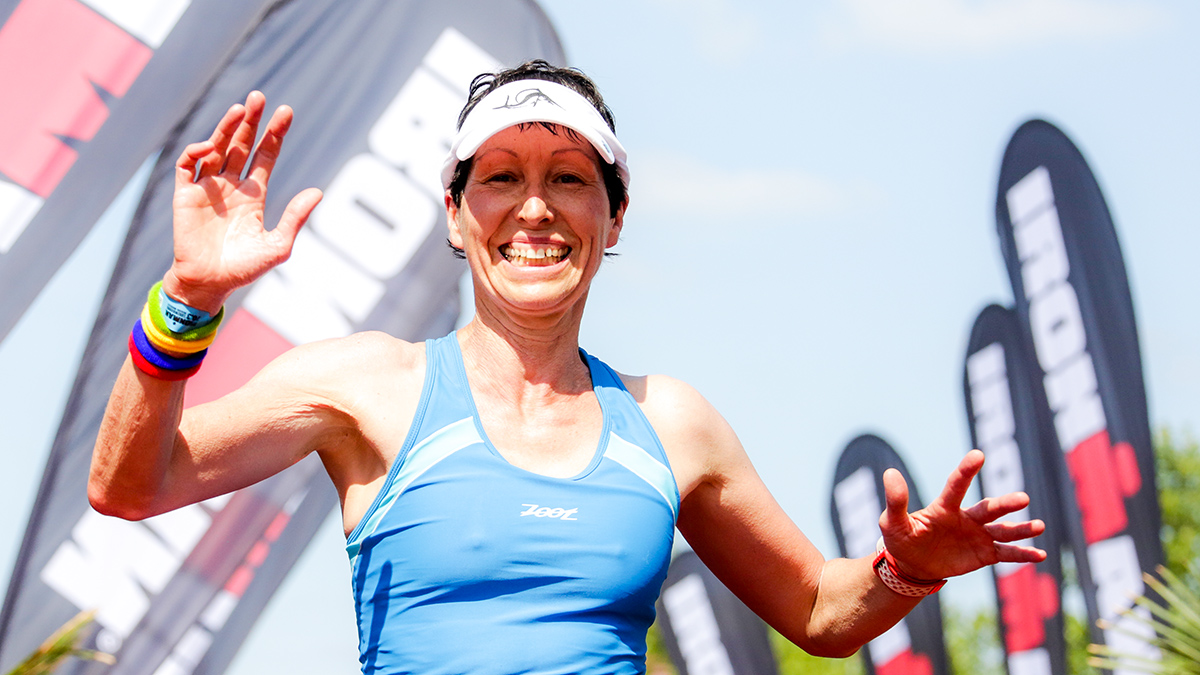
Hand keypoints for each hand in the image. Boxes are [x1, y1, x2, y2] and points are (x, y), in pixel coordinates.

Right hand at [163, 91, 322, 312]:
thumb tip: (318, 191)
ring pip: (217, 148)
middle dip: (250, 121)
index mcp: (254, 194)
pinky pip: (188, 165)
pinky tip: (211, 146)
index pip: (265, 155)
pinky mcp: (185, 195)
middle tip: (259, 97)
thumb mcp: (278, 244)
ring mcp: (208, 187)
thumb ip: (295, 217)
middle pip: (242, 144)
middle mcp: (231, 185)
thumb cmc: (244, 268)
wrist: (210, 284)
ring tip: (240, 108)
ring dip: (226, 127)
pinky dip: (197, 151)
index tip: (285, 112)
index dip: (274, 134)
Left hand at [878, 449, 1046, 580]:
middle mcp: (966, 518)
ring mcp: (978, 535)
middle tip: (1023, 498)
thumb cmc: (901, 539)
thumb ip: (896, 500)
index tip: (978, 455)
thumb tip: (890, 473)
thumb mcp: (892, 522)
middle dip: (1005, 504)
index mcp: (944, 507)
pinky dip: (1022, 554)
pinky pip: (1006, 554)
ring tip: (1039, 526)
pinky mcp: (984, 553)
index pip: (956, 486)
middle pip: (989, 508)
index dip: (966, 471)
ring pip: (1003, 530)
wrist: (913, 564)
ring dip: (1021, 529)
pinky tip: (1040, 555)